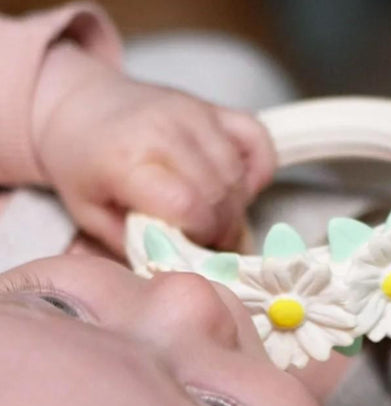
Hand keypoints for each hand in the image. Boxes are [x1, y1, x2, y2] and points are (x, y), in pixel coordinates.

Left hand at [35, 44, 275, 254]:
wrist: (80, 105)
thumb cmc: (84, 166)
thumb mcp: (92, 215)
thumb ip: (135, 243)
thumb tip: (183, 264)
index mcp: (127, 160)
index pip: (189, 205)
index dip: (200, 235)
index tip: (192, 245)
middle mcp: (165, 130)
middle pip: (220, 194)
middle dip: (222, 229)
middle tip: (208, 241)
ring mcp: (194, 114)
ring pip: (239, 175)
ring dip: (237, 206)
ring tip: (217, 217)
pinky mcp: (214, 108)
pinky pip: (258, 140)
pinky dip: (259, 168)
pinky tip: (240, 185)